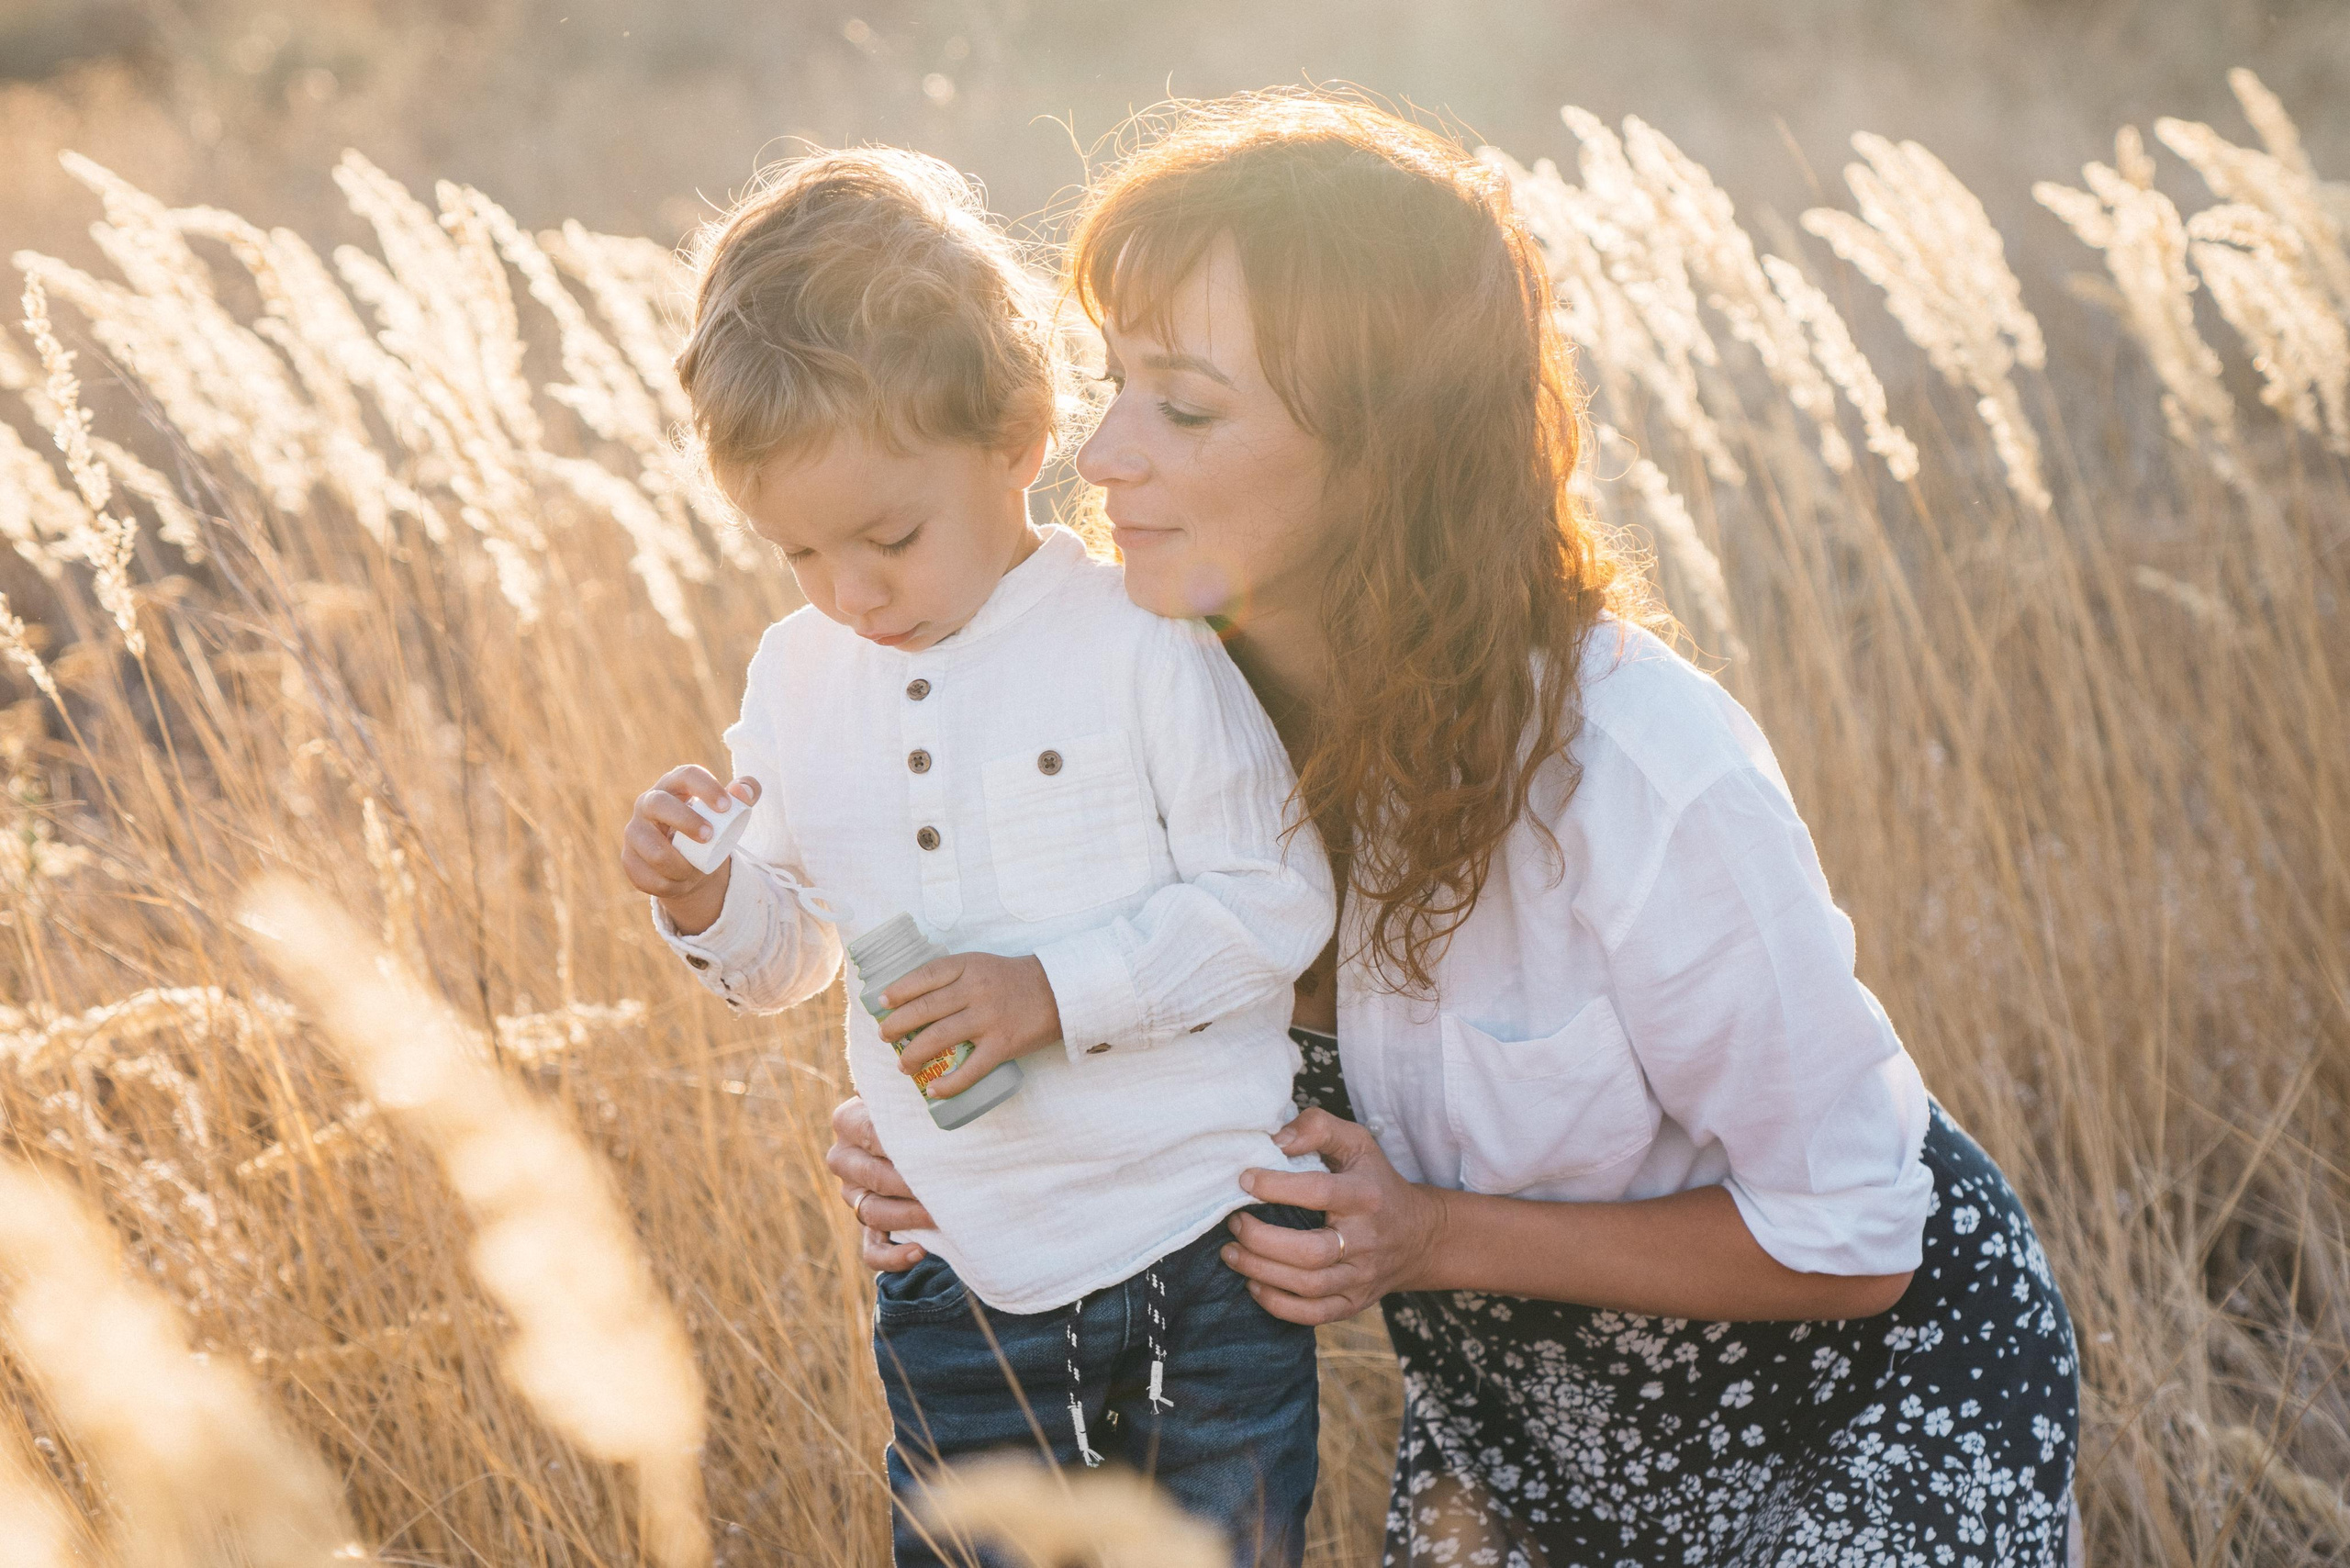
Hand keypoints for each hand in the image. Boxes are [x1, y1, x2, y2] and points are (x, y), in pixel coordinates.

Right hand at [621, 767, 759, 933]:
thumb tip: (746, 792)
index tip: (725, 807)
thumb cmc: (708, 829)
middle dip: (686, 821)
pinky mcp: (629, 859)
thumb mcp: (727, 813)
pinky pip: (648, 877)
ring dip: (680, 865)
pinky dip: (670, 885)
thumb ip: (744, 795)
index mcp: (674, 785)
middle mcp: (648, 803)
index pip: (686, 775)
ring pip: (654, 850)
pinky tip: (680, 882)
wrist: (688, 863)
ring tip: (695, 870)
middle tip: (710, 837)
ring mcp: (635, 832)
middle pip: (659, 804)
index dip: (705, 788)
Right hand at [825, 1096, 933, 1271]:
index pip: (870, 1133)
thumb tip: (912, 1063)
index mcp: (846, 1121)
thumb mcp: (904, 1091)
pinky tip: (919, 1251)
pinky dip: (893, 1257)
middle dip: (910, 1183)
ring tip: (939, 1214)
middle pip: (873, 1176)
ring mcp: (851, 1196)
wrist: (910, 1138)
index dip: (901, 1143)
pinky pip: (871, 1250)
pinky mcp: (864, 1226)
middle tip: (946, 1183)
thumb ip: (903, 1081)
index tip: (933, 1147)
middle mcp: (842, 1159)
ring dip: (908, 1216)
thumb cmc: (912, 1109)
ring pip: (872, 1212)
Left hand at [875, 952, 1062, 1098]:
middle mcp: (975, 990)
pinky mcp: (1002, 1045)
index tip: (882, 1003)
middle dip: (897, 1025)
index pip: (924, 976)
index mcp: (968, 966)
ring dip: (914, 1054)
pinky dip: (949, 1083)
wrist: (1060, 992)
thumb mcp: (982, 965)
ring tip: (903, 1065)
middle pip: (925, 1009)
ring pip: (939, 1038)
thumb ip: (954, 977)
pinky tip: (934, 1090)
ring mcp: (988, 1018)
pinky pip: (971, 1068)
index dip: (899, 990)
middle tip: (885, 1037)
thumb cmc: (1014, 980)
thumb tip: (915, 999)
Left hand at [1221, 1108, 1450, 1324]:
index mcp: (1365, 1196)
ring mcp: (1361, 1276)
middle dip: (1262, 1240)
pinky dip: (1278, 1305)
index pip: (1319, 1192)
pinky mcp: (1354, 1303)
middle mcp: (1366, 1240)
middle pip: (1311, 1252)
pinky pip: (1314, 1315)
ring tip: (1231, 1253)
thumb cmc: (1374, 1182)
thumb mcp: (1356, 1142)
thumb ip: (1317, 1128)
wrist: (1418, 1236)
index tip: (1245, 1179)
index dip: (1277, 1187)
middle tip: (1233, 1223)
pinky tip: (1253, 1284)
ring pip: (1309, 1286)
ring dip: (1261, 1271)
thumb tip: (1275, 1142)